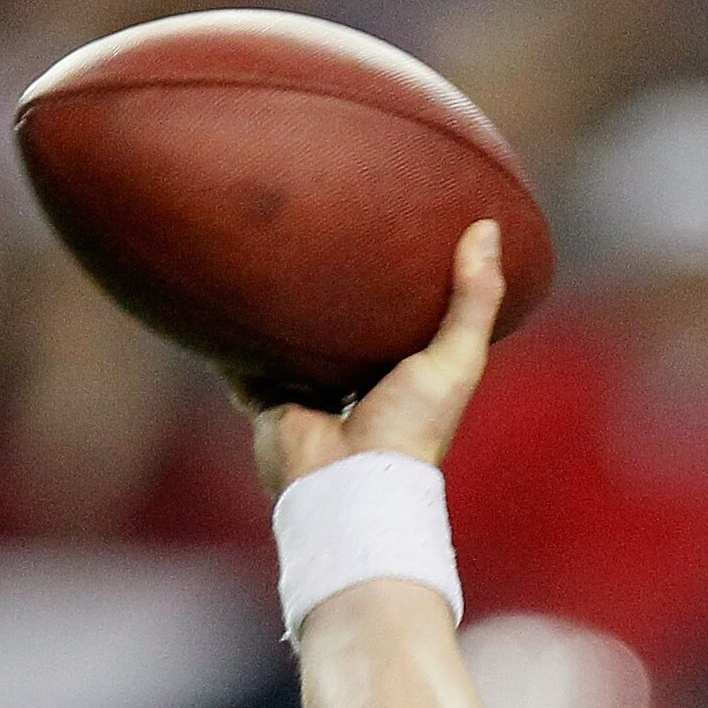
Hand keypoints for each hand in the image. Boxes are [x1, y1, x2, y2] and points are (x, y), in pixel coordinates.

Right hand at [251, 220, 507, 494]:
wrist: (348, 482)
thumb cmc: (411, 426)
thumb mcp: (457, 358)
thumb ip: (475, 297)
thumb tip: (487, 225)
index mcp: (401, 372)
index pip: (398, 318)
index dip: (397, 283)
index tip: (394, 235)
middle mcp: (355, 381)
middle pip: (339, 327)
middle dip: (332, 292)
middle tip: (323, 236)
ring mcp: (309, 391)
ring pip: (289, 341)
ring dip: (279, 312)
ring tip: (267, 257)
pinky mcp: (267, 399)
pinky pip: (242, 363)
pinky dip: (231, 339)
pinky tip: (219, 302)